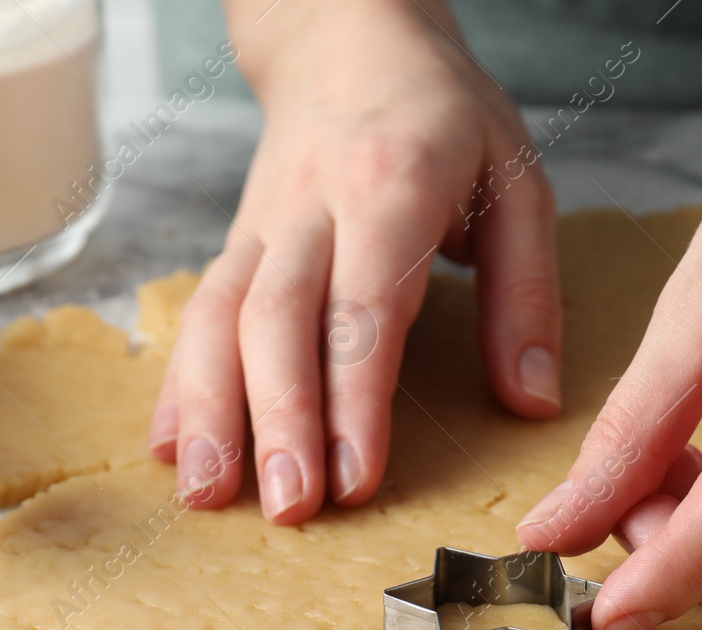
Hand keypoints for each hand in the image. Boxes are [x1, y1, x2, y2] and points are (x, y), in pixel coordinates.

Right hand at [151, 0, 561, 517]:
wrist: (347, 36)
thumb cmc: (445, 114)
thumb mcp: (518, 181)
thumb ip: (527, 293)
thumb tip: (533, 402)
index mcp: (392, 188)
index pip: (365, 306)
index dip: (354, 397)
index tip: (356, 476)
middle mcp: (312, 208)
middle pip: (280, 321)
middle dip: (279, 421)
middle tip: (291, 509)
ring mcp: (262, 227)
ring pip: (220, 318)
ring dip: (211, 412)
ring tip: (209, 498)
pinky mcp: (235, 244)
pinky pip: (196, 314)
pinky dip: (178, 383)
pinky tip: (168, 449)